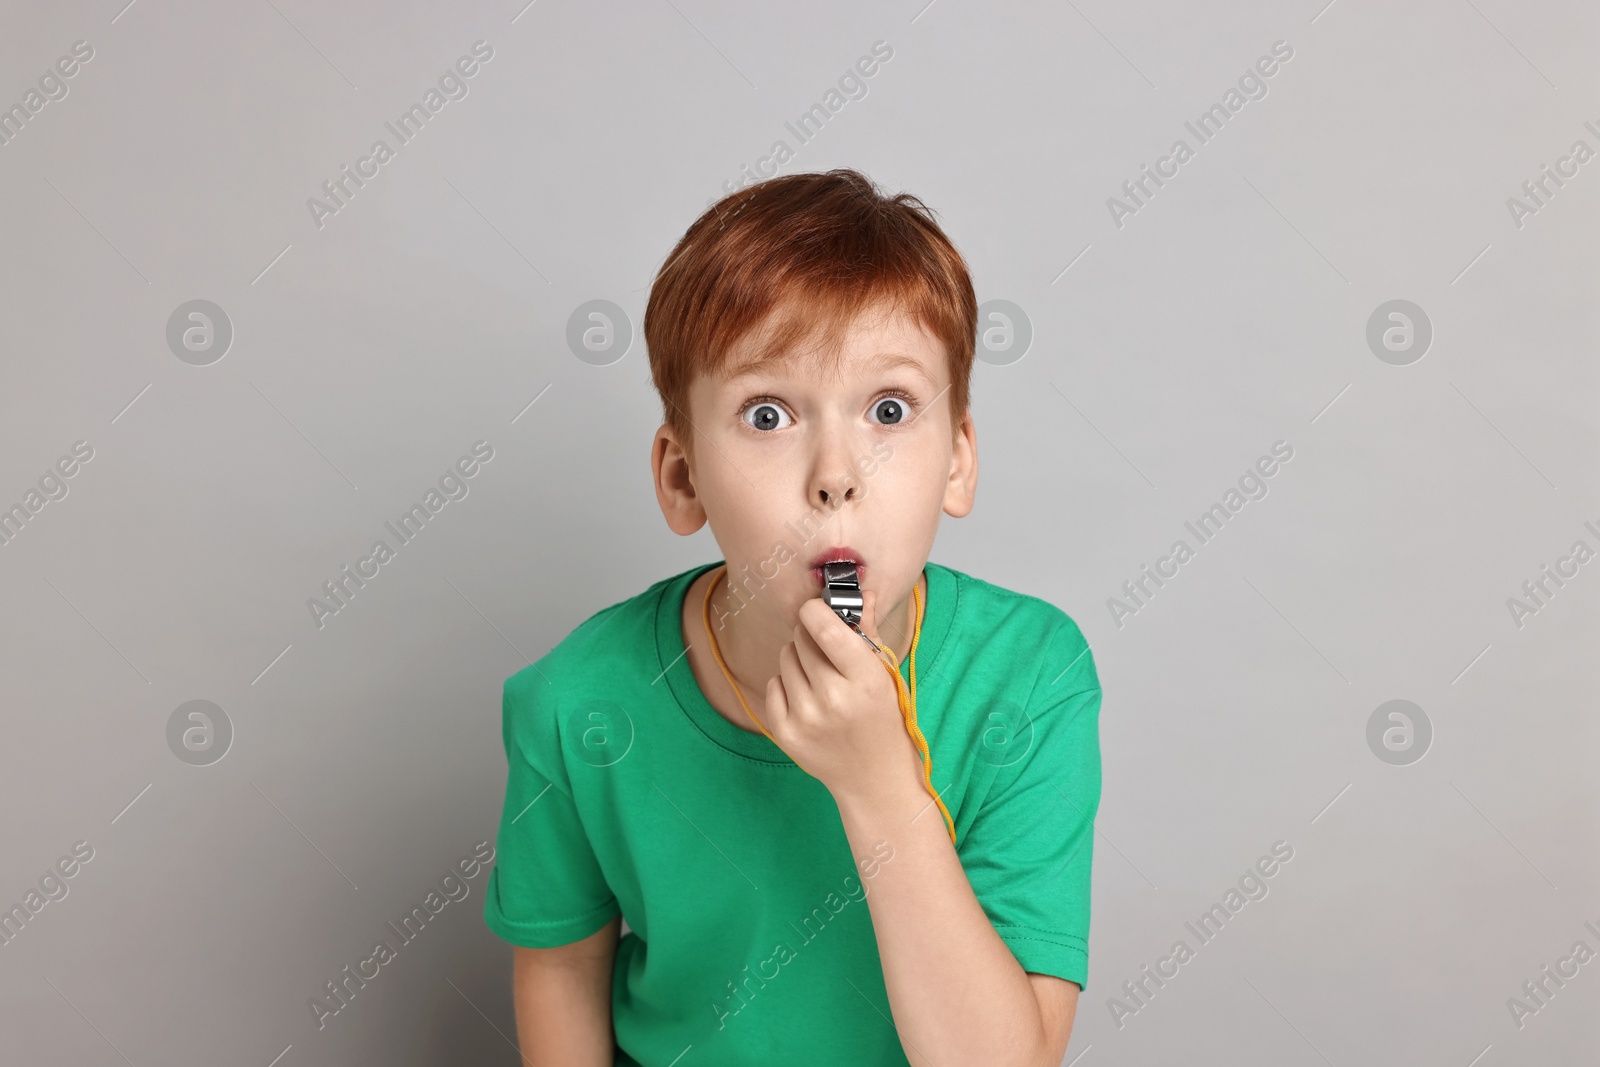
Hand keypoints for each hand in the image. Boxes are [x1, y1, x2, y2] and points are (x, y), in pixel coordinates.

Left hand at [763, 589, 924, 805]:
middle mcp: (833, 699)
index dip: (816, 610)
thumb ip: (868, 631)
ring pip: (785, 658)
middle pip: (801, 638)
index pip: (824, 626)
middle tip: (827, 652)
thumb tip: (862, 592)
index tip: (818, 610)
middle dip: (812, 636)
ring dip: (800, 660)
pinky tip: (808, 698)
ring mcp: (806, 719)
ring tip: (821, 678)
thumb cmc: (884, 719)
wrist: (875, 778)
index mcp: (865, 680)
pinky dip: (787, 685)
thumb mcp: (885, 675)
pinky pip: (774, 684)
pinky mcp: (786, 733)